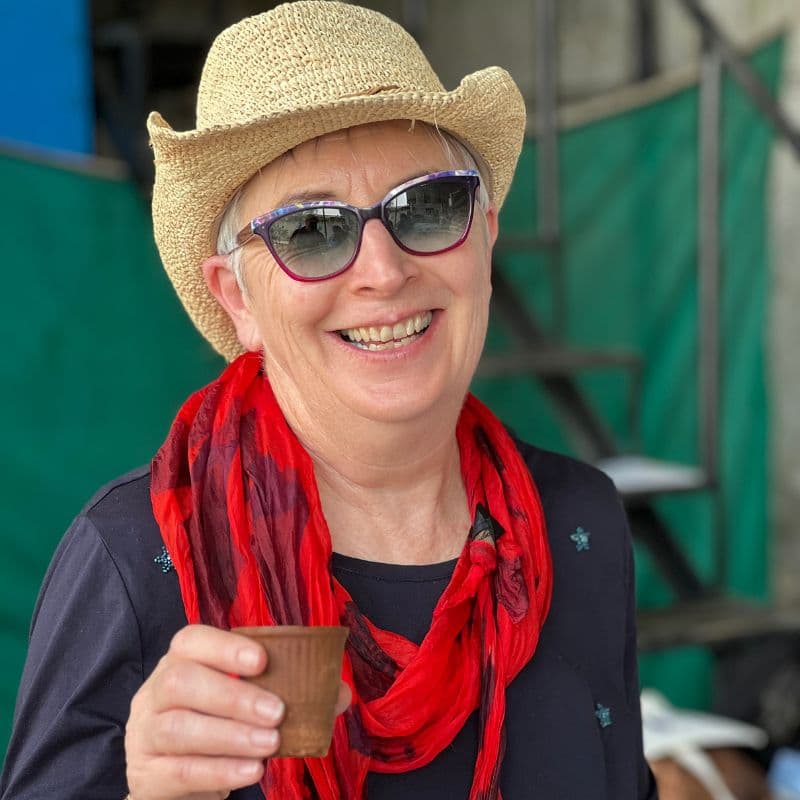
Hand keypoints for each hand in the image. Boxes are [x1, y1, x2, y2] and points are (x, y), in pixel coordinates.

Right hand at [125, 625, 350, 799]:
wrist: (170, 774)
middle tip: (277, 713)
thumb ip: (291, 692)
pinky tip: (250, 772)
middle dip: (232, 696)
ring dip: (229, 737)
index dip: (225, 647)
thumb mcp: (247, 700)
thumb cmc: (216, 721)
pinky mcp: (145, 775)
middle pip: (181, 682)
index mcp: (181, 660)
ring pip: (176, 729)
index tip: (262, 660)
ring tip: (269, 745)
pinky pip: (177, 772)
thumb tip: (340, 693)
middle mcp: (155, 691)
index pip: (191, 640)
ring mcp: (144, 734)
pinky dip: (218, 771)